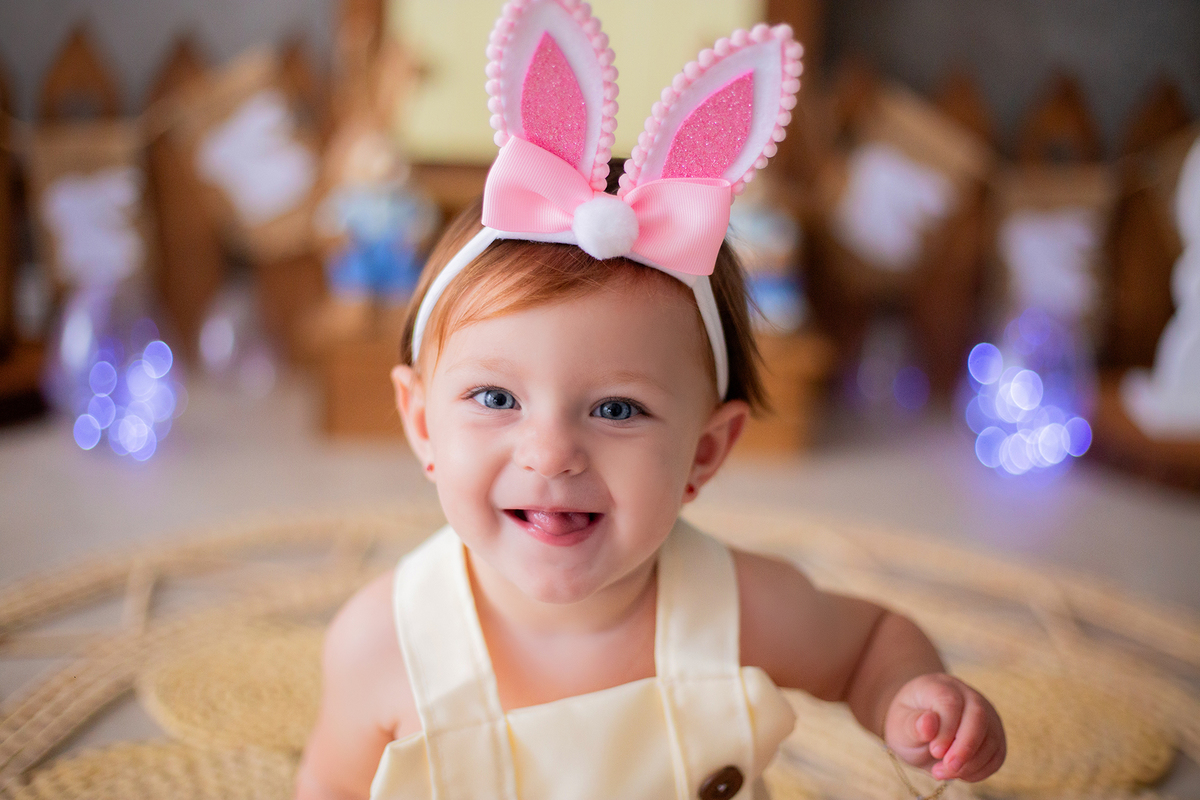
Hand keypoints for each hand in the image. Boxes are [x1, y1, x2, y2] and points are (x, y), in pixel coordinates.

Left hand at [883, 673, 1004, 781]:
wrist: (921, 728)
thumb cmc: (909, 724)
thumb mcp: (899, 724)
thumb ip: (912, 724)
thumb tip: (929, 723)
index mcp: (940, 686)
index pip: (951, 703)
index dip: (946, 730)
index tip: (935, 751)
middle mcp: (968, 695)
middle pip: (979, 716)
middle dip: (965, 747)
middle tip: (947, 767)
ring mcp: (986, 714)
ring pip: (991, 739)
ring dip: (971, 763)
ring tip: (942, 772)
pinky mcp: (994, 735)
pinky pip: (997, 755)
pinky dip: (981, 770)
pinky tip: (959, 774)